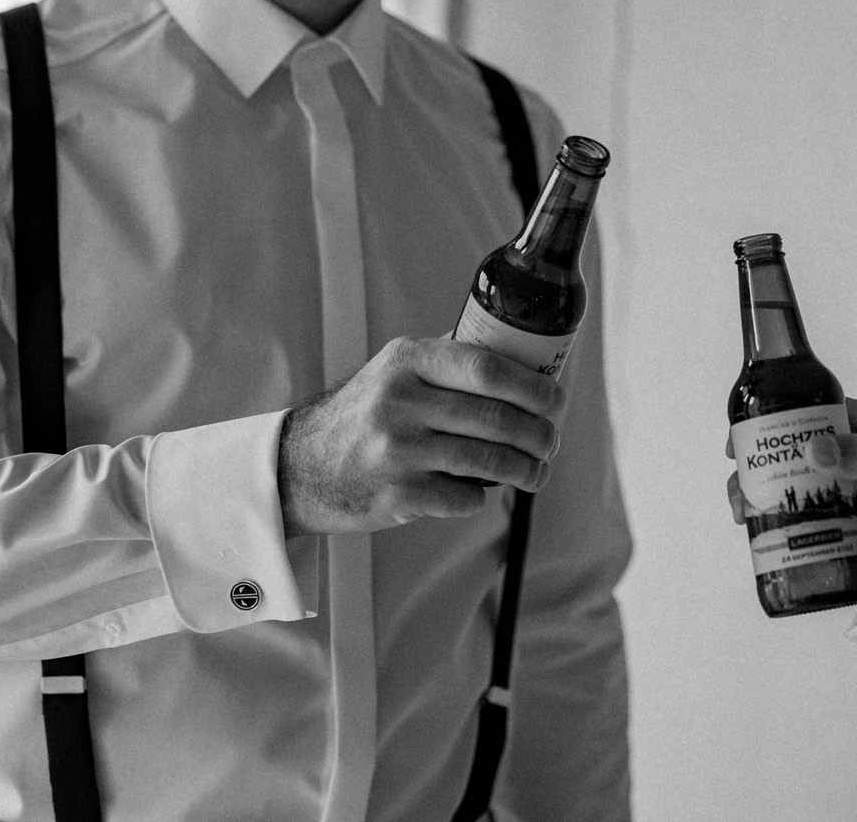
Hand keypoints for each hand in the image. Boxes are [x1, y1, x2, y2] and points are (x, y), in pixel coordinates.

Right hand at [280, 335, 563, 534]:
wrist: (300, 467)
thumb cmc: (365, 414)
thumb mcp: (395, 370)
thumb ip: (448, 362)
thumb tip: (525, 359)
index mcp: (407, 361)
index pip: (487, 368)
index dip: (533, 387)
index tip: (556, 401)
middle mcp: (400, 402)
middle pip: (496, 418)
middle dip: (539, 434)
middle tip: (551, 441)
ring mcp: (397, 451)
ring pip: (488, 461)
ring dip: (525, 470)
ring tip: (536, 472)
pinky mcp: (397, 495)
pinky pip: (465, 497)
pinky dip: (481, 495)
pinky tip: (480, 489)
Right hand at [726, 397, 856, 595]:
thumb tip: (814, 447)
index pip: (807, 412)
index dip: (770, 421)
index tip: (741, 439)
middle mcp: (845, 450)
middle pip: (788, 448)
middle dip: (756, 464)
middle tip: (738, 487)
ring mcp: (837, 485)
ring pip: (787, 479)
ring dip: (759, 492)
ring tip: (743, 513)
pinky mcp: (835, 517)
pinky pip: (797, 511)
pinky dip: (774, 516)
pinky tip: (756, 528)